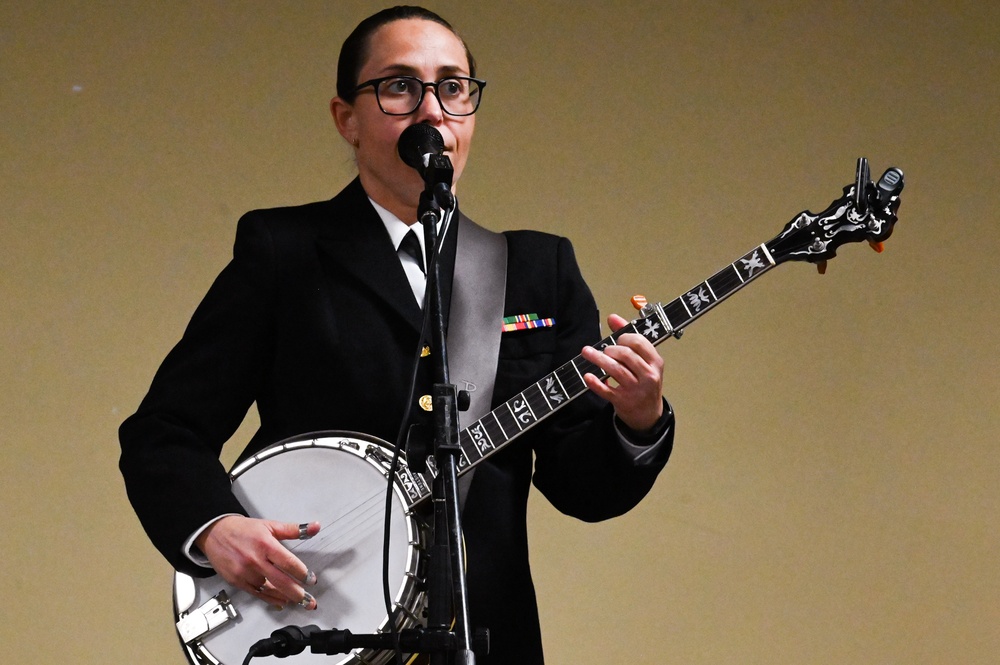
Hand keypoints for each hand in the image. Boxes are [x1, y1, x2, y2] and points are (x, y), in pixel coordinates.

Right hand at [195, 515, 320, 608]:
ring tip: (298, 602)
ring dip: (285, 597)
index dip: (302, 573)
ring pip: (269, 590)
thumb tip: (315, 527)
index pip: (288, 563)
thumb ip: (294, 529)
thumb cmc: (243, 530)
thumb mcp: (270, 525)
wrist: (215, 533)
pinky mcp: (237, 581)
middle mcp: (255, 560)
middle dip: (297, 593)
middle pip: (280, 581)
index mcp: (265, 545)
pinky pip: (257, 594)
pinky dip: (270, 600)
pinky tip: (281, 602)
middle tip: (309, 601)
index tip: (311, 580)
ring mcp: (245, 573)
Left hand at [581, 313, 664, 432]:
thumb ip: (630, 338)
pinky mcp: (623, 401)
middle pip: (626, 355)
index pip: (639, 342)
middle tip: (605, 350)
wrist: (648, 414)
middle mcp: (648, 376)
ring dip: (598, 359)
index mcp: (655, 362)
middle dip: (611, 349)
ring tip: (587, 353)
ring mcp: (636, 390)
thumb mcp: (645, 361)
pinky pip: (606, 391)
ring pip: (615, 371)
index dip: (624, 337)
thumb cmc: (645, 381)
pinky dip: (596, 383)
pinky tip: (587, 376)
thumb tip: (613, 318)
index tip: (617, 339)